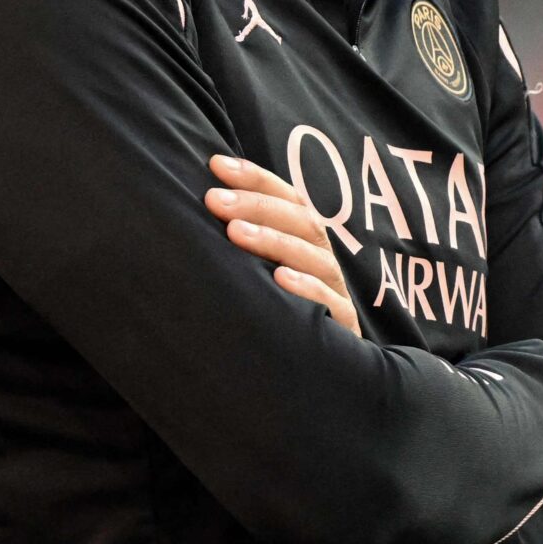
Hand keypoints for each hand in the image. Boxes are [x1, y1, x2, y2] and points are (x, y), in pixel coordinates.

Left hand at [206, 154, 360, 336]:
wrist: (315, 378)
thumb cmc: (275, 317)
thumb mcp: (257, 278)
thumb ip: (241, 243)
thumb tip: (199, 204)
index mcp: (306, 243)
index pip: (288, 199)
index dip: (255, 178)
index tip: (215, 165)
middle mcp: (322, 262)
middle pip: (302, 221)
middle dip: (257, 206)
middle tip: (214, 200)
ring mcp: (336, 294)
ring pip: (316, 258)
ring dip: (275, 241)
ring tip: (236, 233)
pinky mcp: (343, 329)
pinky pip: (330, 305)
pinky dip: (306, 289)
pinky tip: (280, 279)